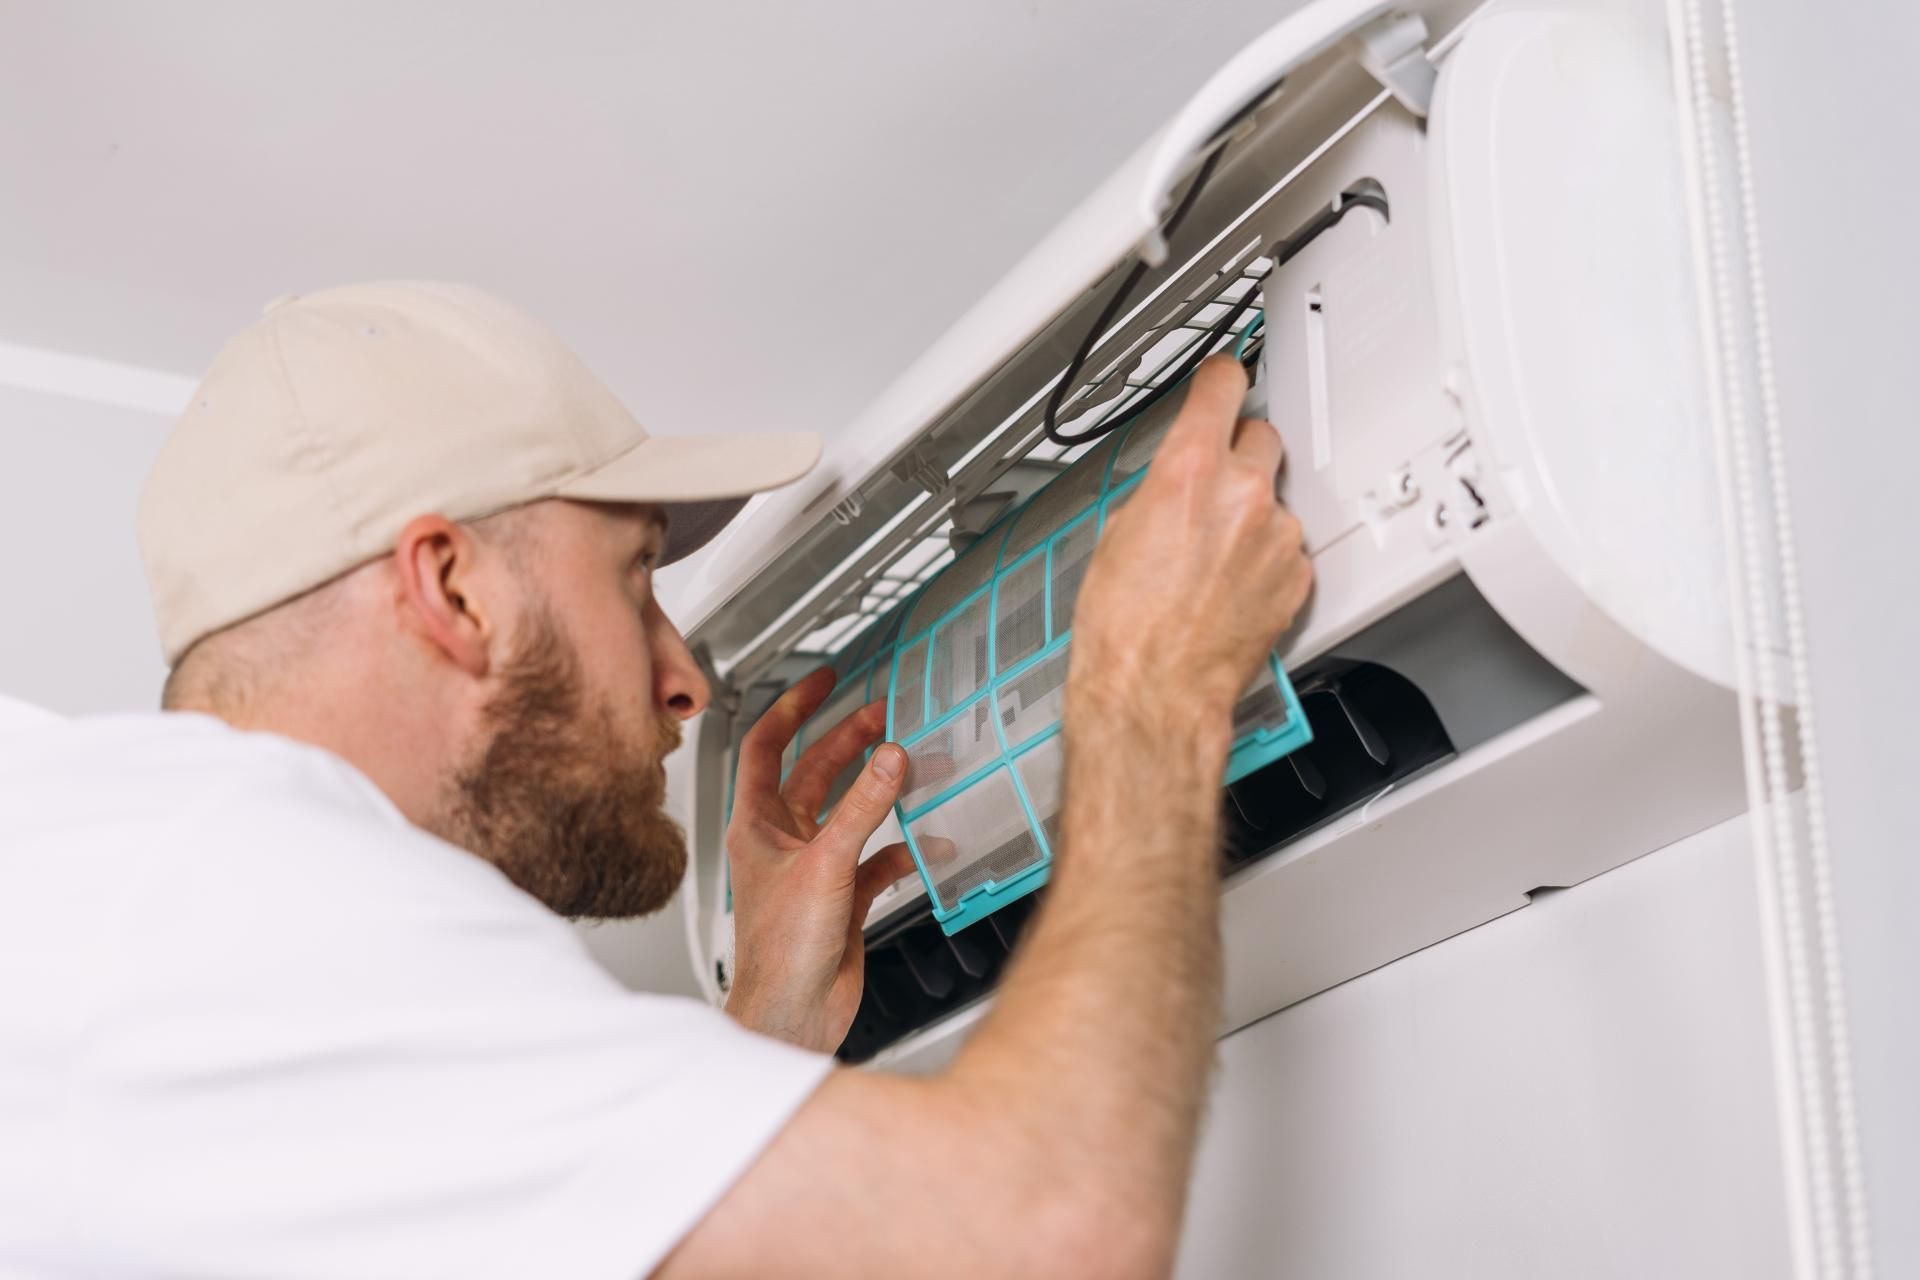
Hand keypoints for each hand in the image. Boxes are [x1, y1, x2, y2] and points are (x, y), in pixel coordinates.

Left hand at [724, 668, 916, 1052]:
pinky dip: (902, 847)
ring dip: (881, 789)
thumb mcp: (825, 864)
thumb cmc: (779, 952)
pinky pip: (877, 858)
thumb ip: (862, 808)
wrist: (792, 1015)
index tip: (825, 680)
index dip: (795, 707)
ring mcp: (814, 868)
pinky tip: (926, 843)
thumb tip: (889, 759)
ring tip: (913, 764)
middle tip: (883, 713)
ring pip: (850, 812)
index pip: (768, 745)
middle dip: (849, 740)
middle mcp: (782, 841)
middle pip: (816, 772)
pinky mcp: (842, 897)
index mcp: (756, 824)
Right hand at [1068, 355, 1311, 757]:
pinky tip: (1231, 585)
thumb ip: (1157, 490)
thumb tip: (1170, 484)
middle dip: (1237, 453)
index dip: (1221, 381)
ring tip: (1212, 557)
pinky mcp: (1295, 576)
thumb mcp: (1117, 534)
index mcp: (1187, 471)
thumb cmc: (1123, 628)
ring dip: (1250, 514)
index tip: (1223, 381)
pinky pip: (1286, 547)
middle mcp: (1240, 493)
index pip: (1223, 387)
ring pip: (1273, 498)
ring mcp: (1275, 535)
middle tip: (1209, 484)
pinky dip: (1265, 558)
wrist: (1153, 691)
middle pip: (1260, 436)